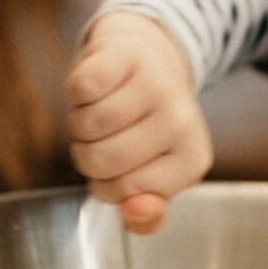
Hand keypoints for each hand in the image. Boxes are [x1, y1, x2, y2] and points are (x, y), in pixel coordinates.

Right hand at [64, 11, 210, 233]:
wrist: (146, 60)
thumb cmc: (144, 126)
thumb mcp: (152, 177)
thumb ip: (145, 214)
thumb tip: (134, 212)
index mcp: (191, 161)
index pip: (122, 193)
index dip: (105, 184)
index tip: (121, 165)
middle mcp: (181, 121)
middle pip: (100, 160)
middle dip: (87, 154)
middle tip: (105, 137)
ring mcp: (157, 84)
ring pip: (86, 126)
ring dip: (79, 123)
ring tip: (100, 111)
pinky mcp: (127, 54)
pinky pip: (80, 89)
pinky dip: (76, 93)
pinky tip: (96, 87)